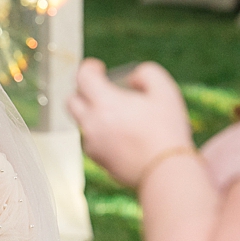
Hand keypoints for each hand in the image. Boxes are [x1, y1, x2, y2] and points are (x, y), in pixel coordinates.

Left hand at [67, 58, 192, 188]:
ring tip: (119, 115)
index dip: (89, 67)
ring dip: (93, 114)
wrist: (167, 172)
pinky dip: (101, 134)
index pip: (82, 76)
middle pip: (72, 100)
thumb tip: (131, 79)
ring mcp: (93, 144)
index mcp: (105, 102)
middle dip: (84, 91)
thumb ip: (146, 74)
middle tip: (103, 90)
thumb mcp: (165, 90)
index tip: (99, 68)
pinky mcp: (99, 161)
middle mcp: (92, 123)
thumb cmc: (167, 130)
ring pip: (82, 123)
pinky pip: (92, 142)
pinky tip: (123, 136)